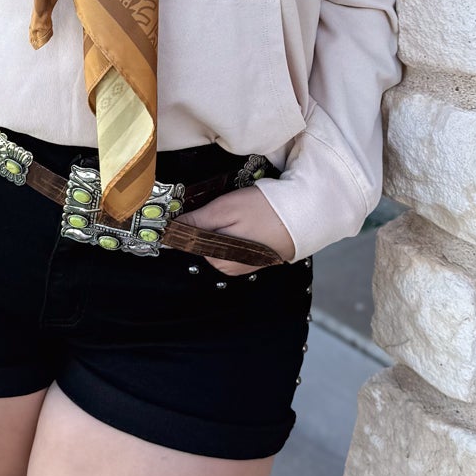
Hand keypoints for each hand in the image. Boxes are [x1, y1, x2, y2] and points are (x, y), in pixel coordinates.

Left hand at [181, 183, 295, 276]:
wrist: (305, 213)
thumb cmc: (266, 210)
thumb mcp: (225, 209)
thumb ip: (197, 221)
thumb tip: (170, 228)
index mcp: (218, 259)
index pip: (189, 242)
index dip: (189, 223)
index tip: (198, 209)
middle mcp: (228, 268)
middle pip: (203, 242)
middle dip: (207, 224)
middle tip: (226, 207)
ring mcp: (241, 264)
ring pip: (217, 242)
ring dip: (221, 227)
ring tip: (241, 213)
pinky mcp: (252, 258)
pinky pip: (233, 244)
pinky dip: (235, 232)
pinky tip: (248, 221)